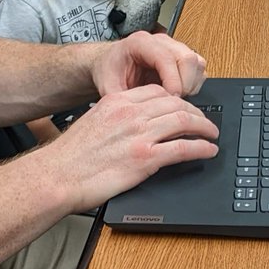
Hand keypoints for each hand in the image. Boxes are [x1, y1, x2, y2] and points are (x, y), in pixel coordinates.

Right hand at [42, 84, 218, 209]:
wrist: (57, 176)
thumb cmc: (69, 157)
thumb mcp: (93, 123)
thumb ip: (115, 118)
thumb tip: (131, 125)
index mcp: (117, 100)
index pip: (157, 92)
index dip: (177, 99)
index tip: (185, 107)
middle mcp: (130, 113)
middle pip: (176, 103)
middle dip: (196, 112)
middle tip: (205, 121)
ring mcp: (139, 135)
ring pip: (184, 121)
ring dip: (204, 127)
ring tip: (212, 134)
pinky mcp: (145, 158)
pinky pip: (184, 147)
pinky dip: (201, 148)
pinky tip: (209, 150)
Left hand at [91, 30, 206, 97]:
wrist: (109, 64)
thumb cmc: (109, 71)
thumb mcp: (108, 86)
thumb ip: (124, 99)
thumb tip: (142, 113)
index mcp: (140, 43)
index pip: (166, 58)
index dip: (173, 80)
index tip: (171, 98)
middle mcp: (160, 42)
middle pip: (187, 58)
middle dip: (185, 84)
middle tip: (173, 102)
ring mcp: (173, 47)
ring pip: (197, 62)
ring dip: (191, 85)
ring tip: (175, 99)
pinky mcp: (181, 57)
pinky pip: (198, 69)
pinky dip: (193, 85)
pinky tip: (178, 94)